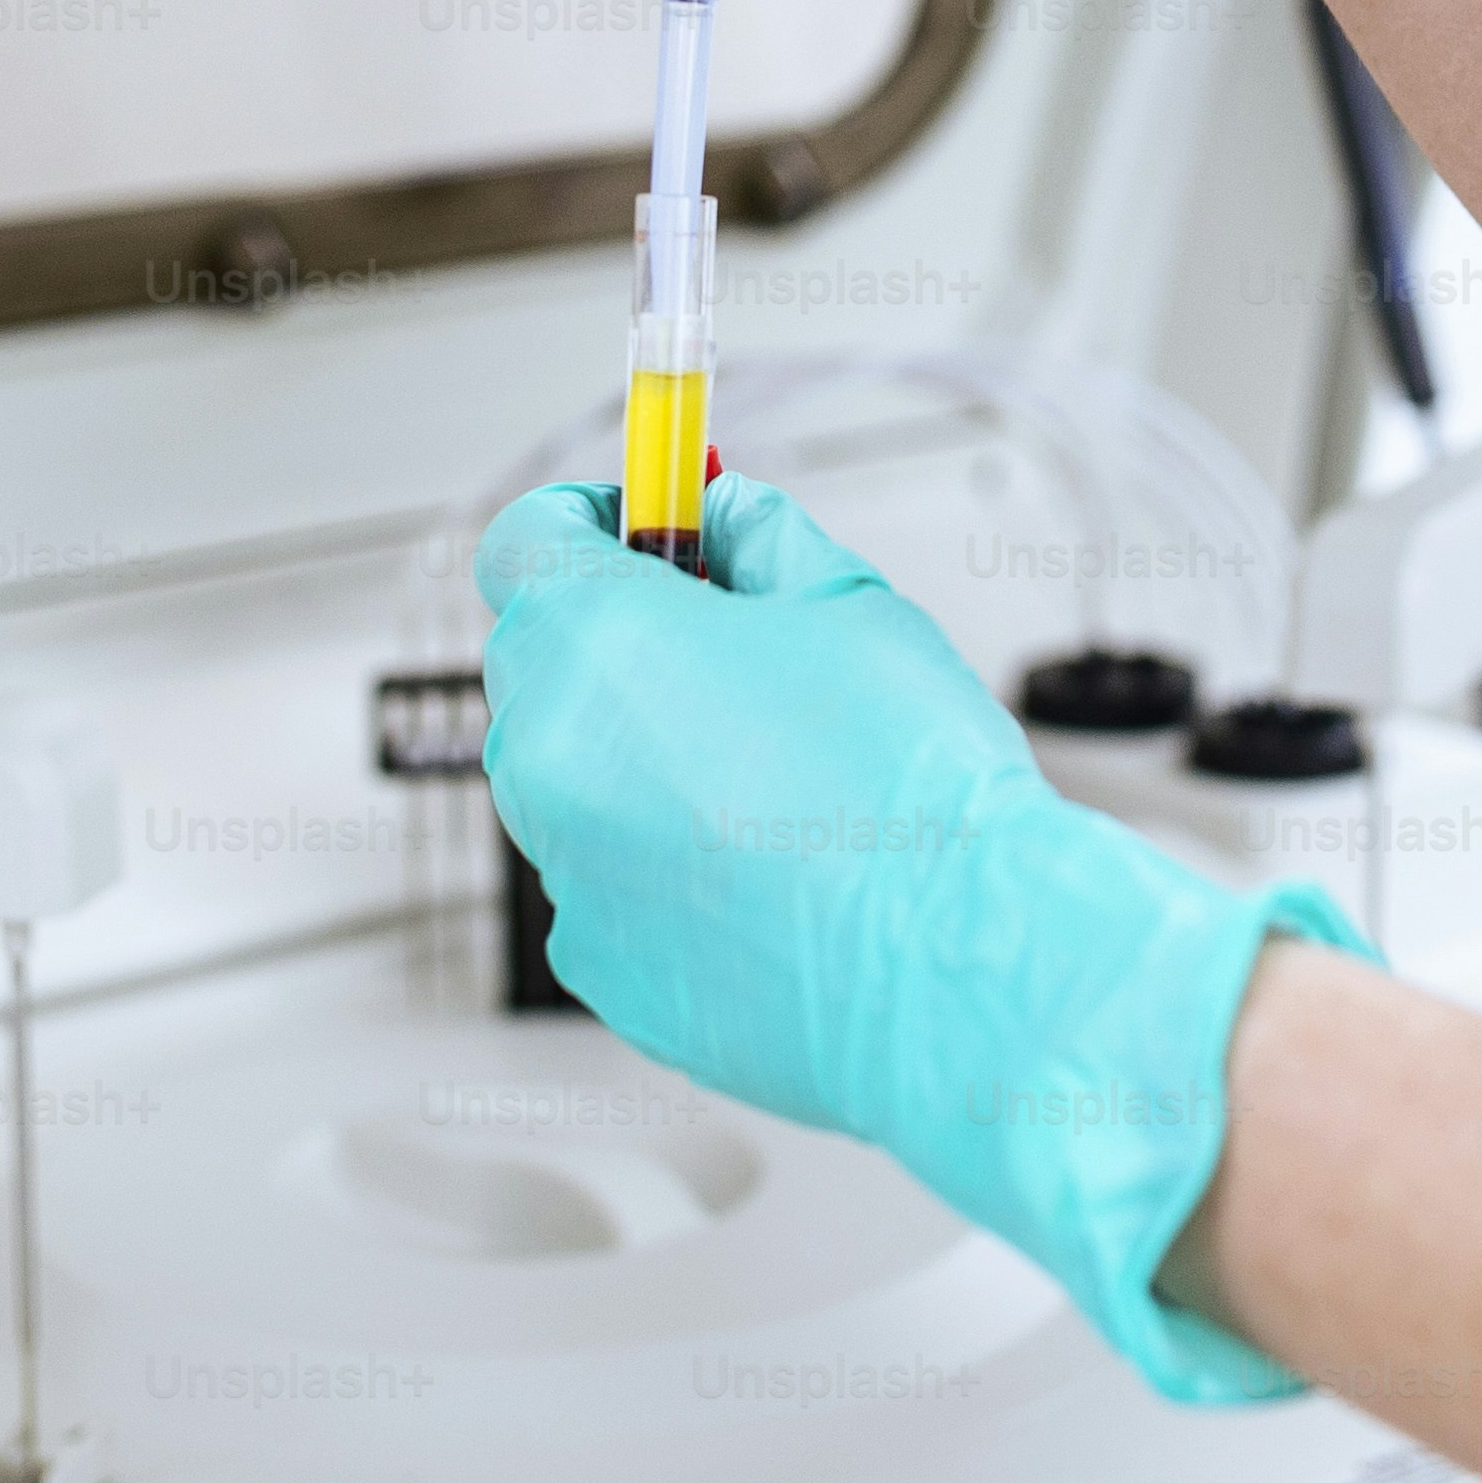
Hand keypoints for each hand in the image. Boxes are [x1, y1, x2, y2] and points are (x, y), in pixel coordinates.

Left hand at [472, 473, 1367, 1400]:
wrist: (958, 960)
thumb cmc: (913, 783)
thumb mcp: (849, 599)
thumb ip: (760, 537)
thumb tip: (724, 519)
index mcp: (592, 637)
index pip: (523, 538)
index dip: (586, 522)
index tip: (643, 530)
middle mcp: (547, 753)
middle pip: (541, 662)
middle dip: (617, 642)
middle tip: (728, 650)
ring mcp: (563, 869)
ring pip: (574, 780)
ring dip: (640, 759)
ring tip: (772, 779)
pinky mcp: (599, 963)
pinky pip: (605, 885)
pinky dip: (660, 867)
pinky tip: (765, 873)